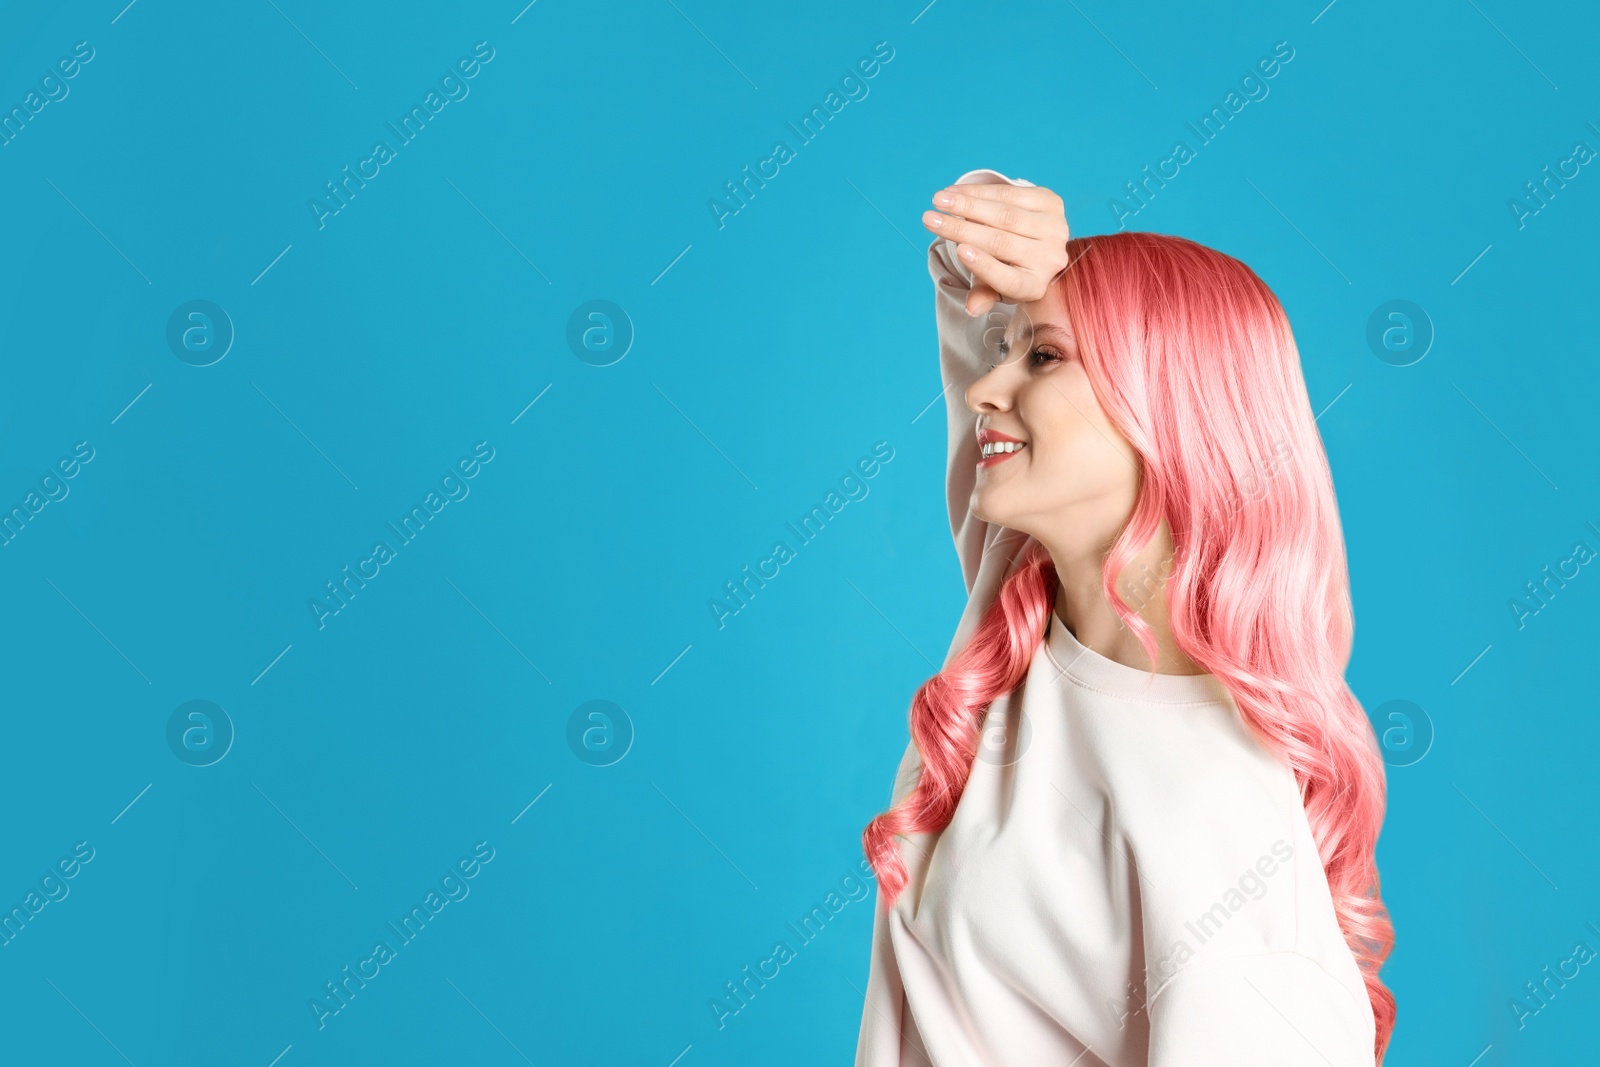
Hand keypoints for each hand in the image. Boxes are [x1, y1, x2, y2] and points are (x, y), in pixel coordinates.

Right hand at [921, 182, 1070, 316]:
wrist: (1038, 242)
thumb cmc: (1008, 268)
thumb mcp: (995, 286)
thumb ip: (984, 295)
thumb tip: (971, 309)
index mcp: (1035, 286)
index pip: (1009, 280)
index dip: (984, 266)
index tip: (959, 250)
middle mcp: (1050, 258)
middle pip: (1001, 242)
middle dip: (961, 228)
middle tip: (930, 219)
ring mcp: (1055, 228)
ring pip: (1005, 214)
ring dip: (967, 205)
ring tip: (939, 200)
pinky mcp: (1052, 202)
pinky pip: (1011, 194)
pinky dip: (980, 192)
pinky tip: (957, 191)